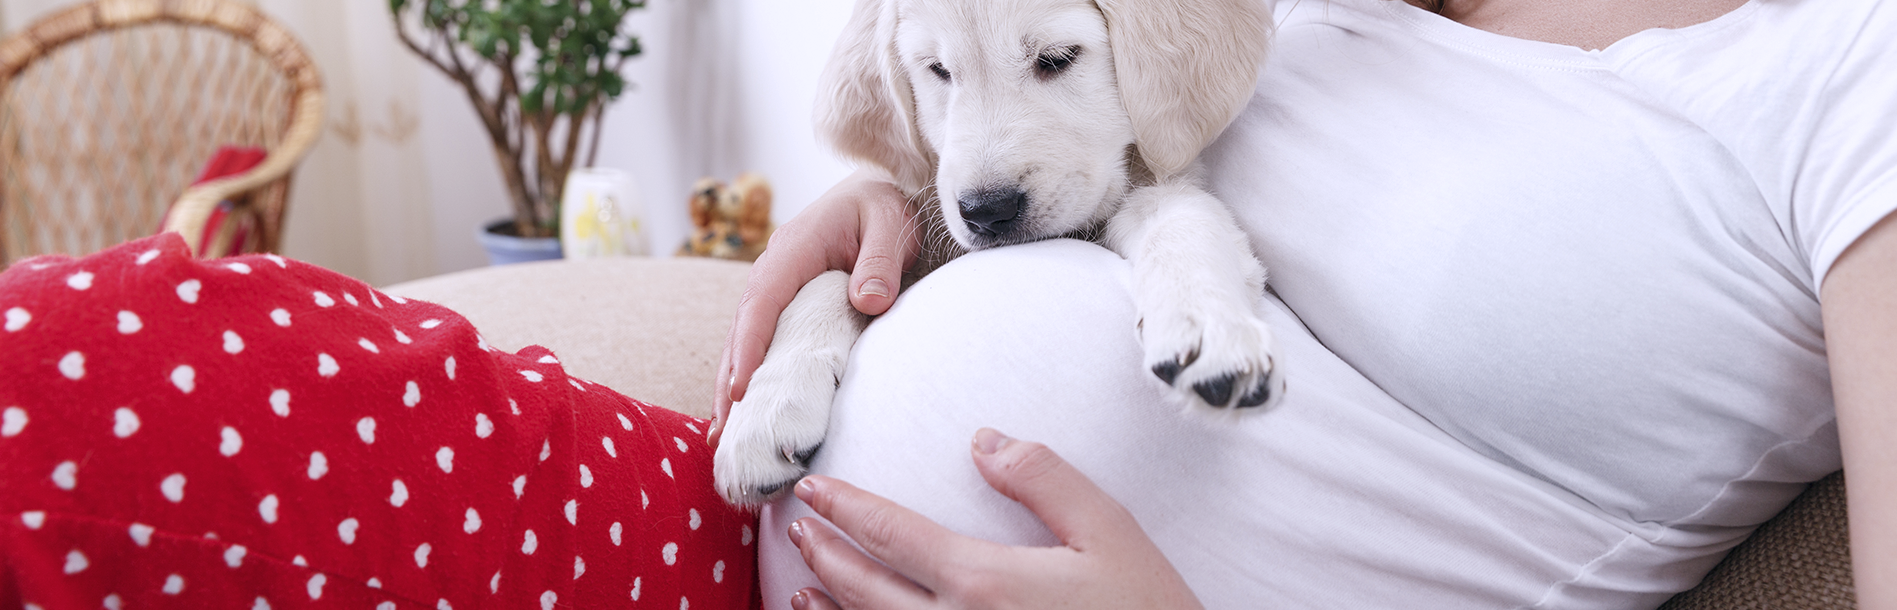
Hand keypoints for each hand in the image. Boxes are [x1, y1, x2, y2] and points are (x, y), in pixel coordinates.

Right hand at [709, 169, 916, 446]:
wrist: (880, 194)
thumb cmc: (885, 210)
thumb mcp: (890, 226)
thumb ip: (880, 262)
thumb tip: (867, 302)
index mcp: (793, 250)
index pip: (762, 303)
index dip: (749, 347)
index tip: (741, 389)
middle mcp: (773, 269)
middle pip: (741, 329)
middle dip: (729, 379)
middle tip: (722, 430)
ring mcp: (776, 286)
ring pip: (744, 338)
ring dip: (731, 383)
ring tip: (722, 433)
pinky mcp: (785, 302)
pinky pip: (761, 339)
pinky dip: (749, 372)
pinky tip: (745, 408)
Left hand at [787, 428, 1203, 609]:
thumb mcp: (1108, 532)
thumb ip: (1043, 479)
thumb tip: (983, 441)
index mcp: (981, 581)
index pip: (890, 533)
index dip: (845, 507)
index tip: (811, 488)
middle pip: (864, 587)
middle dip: (827, 551)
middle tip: (800, 525)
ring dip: (829, 607)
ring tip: (802, 583)